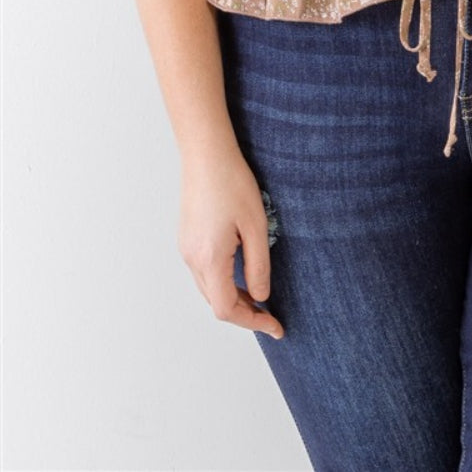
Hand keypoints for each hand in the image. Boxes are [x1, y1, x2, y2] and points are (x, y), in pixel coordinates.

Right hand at [178, 148, 284, 339]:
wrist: (206, 154)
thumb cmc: (232, 183)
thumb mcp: (256, 225)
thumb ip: (258, 265)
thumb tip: (261, 297)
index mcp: (209, 259)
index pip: (227, 309)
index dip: (252, 322)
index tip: (275, 327)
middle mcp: (192, 259)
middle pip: (216, 303)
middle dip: (244, 313)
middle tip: (272, 313)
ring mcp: (186, 248)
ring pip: (209, 289)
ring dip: (233, 297)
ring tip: (259, 295)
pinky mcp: (187, 238)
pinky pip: (204, 272)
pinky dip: (223, 282)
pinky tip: (241, 271)